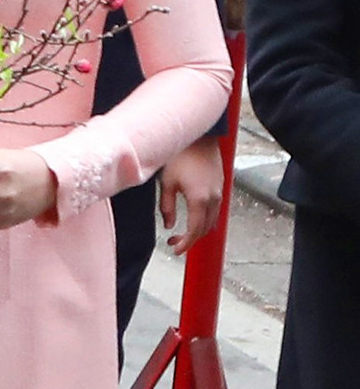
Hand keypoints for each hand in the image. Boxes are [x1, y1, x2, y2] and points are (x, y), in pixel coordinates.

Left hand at [158, 137, 223, 254]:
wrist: (200, 139)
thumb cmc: (180, 157)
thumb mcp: (167, 182)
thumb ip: (167, 206)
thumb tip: (169, 225)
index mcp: (200, 200)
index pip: (195, 230)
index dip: (186, 243)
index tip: (175, 250)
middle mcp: (214, 200)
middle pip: (205, 229)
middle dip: (190, 240)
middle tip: (173, 243)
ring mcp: (220, 194)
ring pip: (212, 221)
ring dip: (198, 230)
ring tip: (180, 233)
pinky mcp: (220, 188)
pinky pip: (215, 212)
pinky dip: (204, 220)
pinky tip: (192, 218)